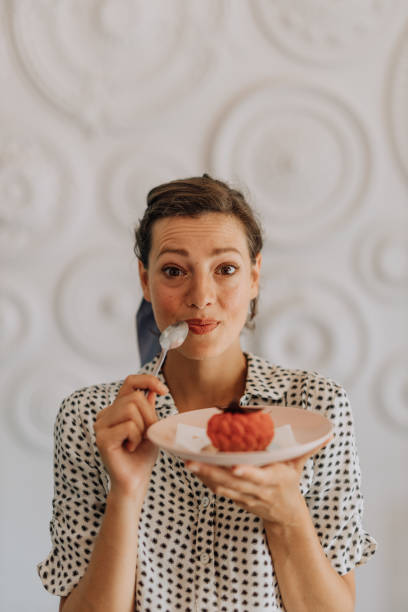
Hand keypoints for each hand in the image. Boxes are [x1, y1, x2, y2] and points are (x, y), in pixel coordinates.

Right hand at [94, 374, 167, 497]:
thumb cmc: (142, 455)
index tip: (164, 390)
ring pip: (130, 410)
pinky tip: (130, 448)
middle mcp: (105, 414)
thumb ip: (148, 408)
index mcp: (116, 409)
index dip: (148, 380)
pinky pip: (128, 426)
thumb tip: (152, 389)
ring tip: (136, 442)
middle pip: (134, 397)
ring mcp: (101, 426)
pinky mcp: (102, 438)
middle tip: (146, 434)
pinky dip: (136, 438)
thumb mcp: (150, 427)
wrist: (135, 480)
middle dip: (148, 416)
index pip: (130, 382)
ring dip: (142, 428)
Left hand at [185, 437, 331, 526]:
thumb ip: (308, 449)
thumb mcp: (299, 466)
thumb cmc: (289, 483)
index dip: (247, 473)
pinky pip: (218, 490)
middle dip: (212, 472)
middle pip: (232, 482)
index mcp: (273, 480)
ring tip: (189, 463)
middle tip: (194, 461)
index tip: (235, 466)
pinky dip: (206, 481)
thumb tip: (328, 434)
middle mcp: (256, 490)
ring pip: (222, 486)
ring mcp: (244, 496)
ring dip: (205, 476)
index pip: (258, 477)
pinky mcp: (236, 498)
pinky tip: (194, 470)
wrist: (285, 515)